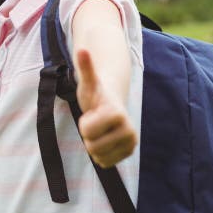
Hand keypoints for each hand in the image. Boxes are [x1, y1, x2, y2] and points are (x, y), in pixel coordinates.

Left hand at [75, 48, 136, 167]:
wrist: (111, 105)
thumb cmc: (96, 93)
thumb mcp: (88, 82)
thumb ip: (86, 67)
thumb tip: (82, 49)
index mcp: (117, 113)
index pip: (87, 131)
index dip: (84, 123)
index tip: (92, 113)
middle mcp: (129, 130)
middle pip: (92, 146)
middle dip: (89, 135)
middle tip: (95, 123)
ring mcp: (131, 143)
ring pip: (98, 156)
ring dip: (94, 145)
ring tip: (100, 130)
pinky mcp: (129, 153)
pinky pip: (105, 163)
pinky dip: (100, 155)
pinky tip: (104, 140)